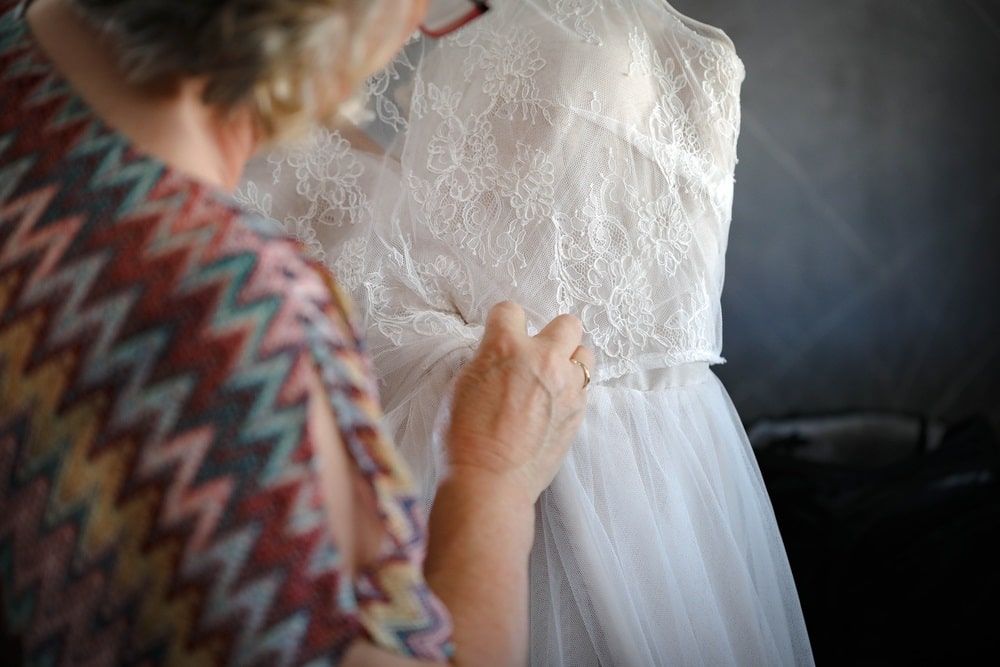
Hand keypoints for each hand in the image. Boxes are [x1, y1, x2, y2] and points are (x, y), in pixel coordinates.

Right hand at [443, 301, 593, 505]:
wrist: (489, 483)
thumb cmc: (463, 440)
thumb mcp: (461, 387)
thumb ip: (487, 362)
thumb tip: (499, 359)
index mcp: (505, 347)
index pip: (510, 310)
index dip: (503, 323)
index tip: (501, 333)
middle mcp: (542, 359)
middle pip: (567, 323)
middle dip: (552, 334)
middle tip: (536, 353)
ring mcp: (566, 386)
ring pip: (585, 354)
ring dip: (569, 360)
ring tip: (552, 378)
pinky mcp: (578, 412)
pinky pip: (583, 387)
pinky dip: (570, 391)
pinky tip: (552, 406)